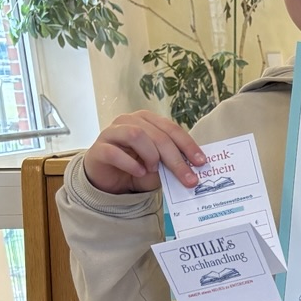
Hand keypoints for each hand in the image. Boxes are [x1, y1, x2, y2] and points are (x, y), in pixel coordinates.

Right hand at [82, 111, 203, 193]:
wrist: (109, 179)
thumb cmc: (137, 167)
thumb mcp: (160, 165)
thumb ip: (173, 162)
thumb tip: (195, 168)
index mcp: (148, 120)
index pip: (171, 128)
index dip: (188, 145)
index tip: (201, 162)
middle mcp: (129, 121)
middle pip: (157, 135)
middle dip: (176, 159)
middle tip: (189, 179)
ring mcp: (112, 132)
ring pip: (136, 135)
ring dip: (150, 155)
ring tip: (153, 170)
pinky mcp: (99, 148)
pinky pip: (115, 152)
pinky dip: (130, 164)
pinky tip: (139, 172)